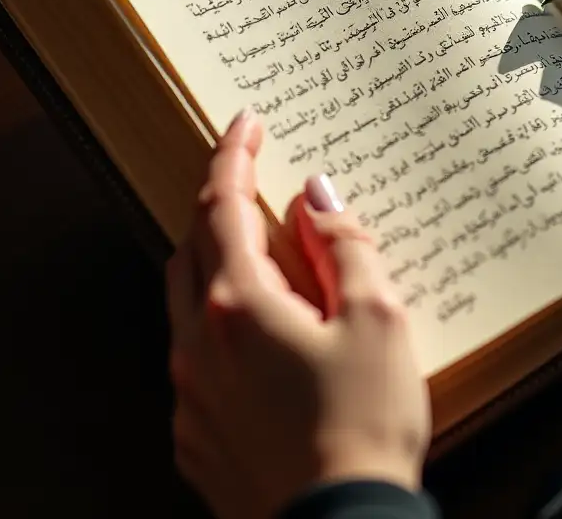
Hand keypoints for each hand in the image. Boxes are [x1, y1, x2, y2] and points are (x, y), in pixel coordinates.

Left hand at [166, 110, 430, 518]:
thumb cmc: (365, 425)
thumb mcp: (377, 318)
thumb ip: (344, 245)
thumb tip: (317, 198)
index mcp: (240, 304)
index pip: (221, 205)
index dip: (232, 156)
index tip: (245, 123)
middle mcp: (198, 344)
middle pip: (192, 247)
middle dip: (217, 206)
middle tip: (253, 184)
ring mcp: (190, 394)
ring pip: (185, 302)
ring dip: (213, 263)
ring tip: (259, 256)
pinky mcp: (194, 437)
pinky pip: (193, 357)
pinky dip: (218, 324)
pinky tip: (259, 339)